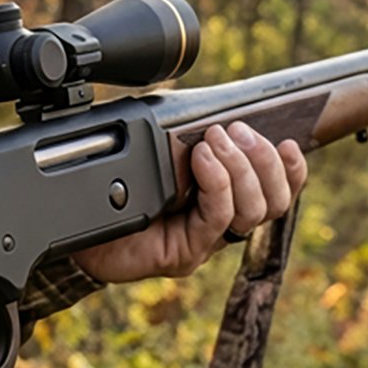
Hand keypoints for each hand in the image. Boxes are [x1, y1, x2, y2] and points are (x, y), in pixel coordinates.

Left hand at [73, 123, 308, 284]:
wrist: (74, 227)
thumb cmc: (115, 189)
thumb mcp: (158, 152)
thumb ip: (188, 137)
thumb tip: (217, 113)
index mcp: (223, 200)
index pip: (277, 191)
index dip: (292, 169)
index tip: (290, 141)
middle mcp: (219, 225)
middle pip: (273, 201)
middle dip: (263, 159)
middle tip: (235, 131)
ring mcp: (203, 242)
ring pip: (252, 211)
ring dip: (240, 166)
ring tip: (213, 141)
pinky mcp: (184, 254)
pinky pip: (216, 217)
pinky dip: (216, 182)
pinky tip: (201, 160)